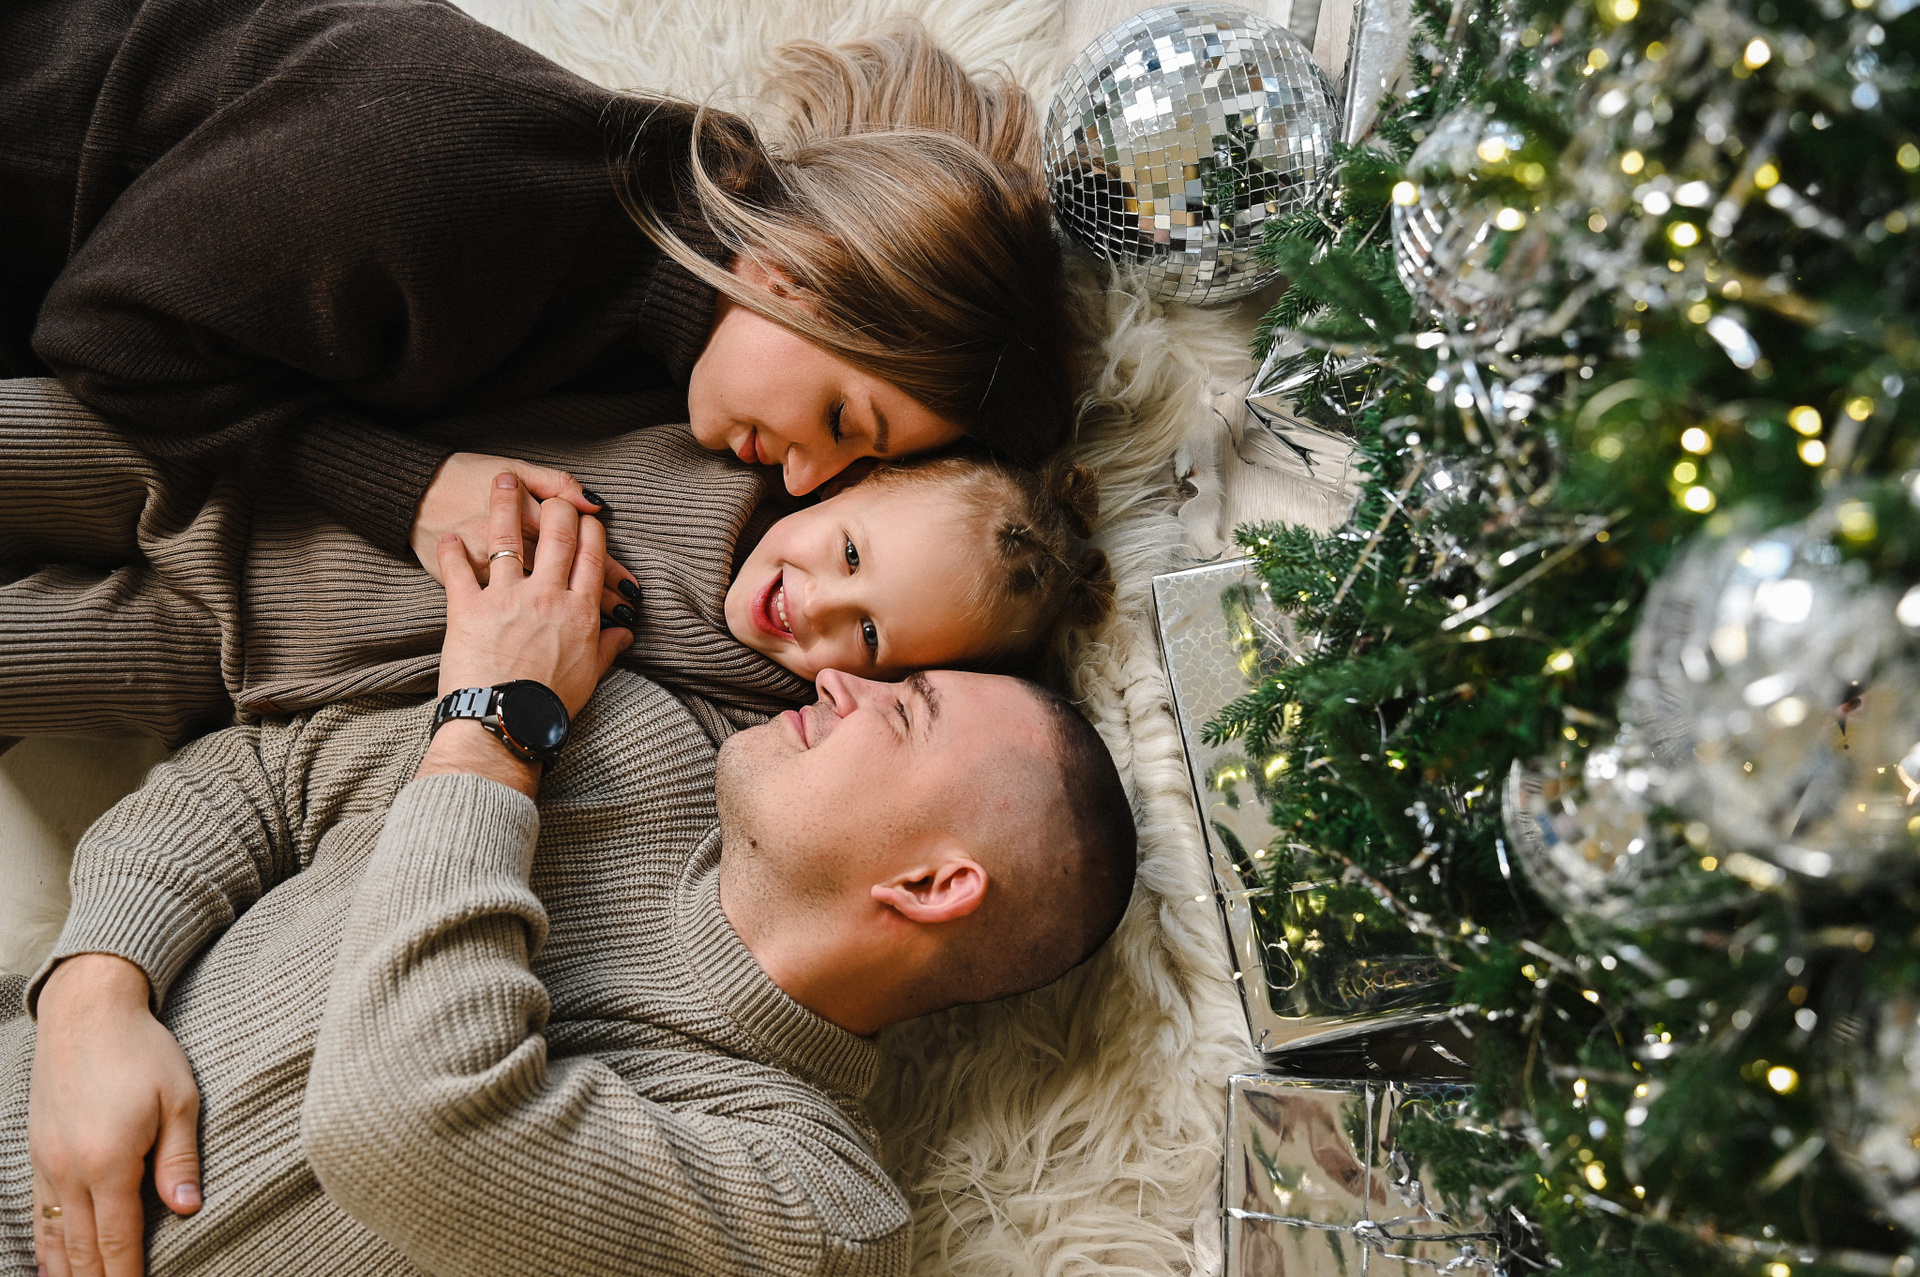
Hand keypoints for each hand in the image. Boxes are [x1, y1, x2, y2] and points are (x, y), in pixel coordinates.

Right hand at [30, 954, 200, 1276]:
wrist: (87, 1013)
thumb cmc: (143, 1051)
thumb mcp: (180, 1098)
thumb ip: (180, 1158)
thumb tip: (187, 1209)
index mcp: (109, 1162)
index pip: (118, 1241)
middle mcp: (69, 1172)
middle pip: (81, 1250)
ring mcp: (47, 1165)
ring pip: (53, 1240)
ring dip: (68, 1274)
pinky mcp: (37, 1155)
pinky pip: (38, 1216)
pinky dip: (44, 1250)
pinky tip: (52, 1269)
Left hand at [419, 474, 632, 794]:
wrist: (503, 723)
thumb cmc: (546, 706)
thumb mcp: (589, 677)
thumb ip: (607, 648)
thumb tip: (624, 632)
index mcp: (579, 611)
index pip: (592, 555)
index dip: (592, 529)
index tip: (590, 517)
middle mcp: (547, 596)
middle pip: (559, 533)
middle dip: (558, 506)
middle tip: (552, 494)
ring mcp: (507, 597)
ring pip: (509, 536)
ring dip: (505, 503)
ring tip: (503, 480)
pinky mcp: (468, 607)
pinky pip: (459, 568)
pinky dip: (452, 549)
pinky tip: (450, 535)